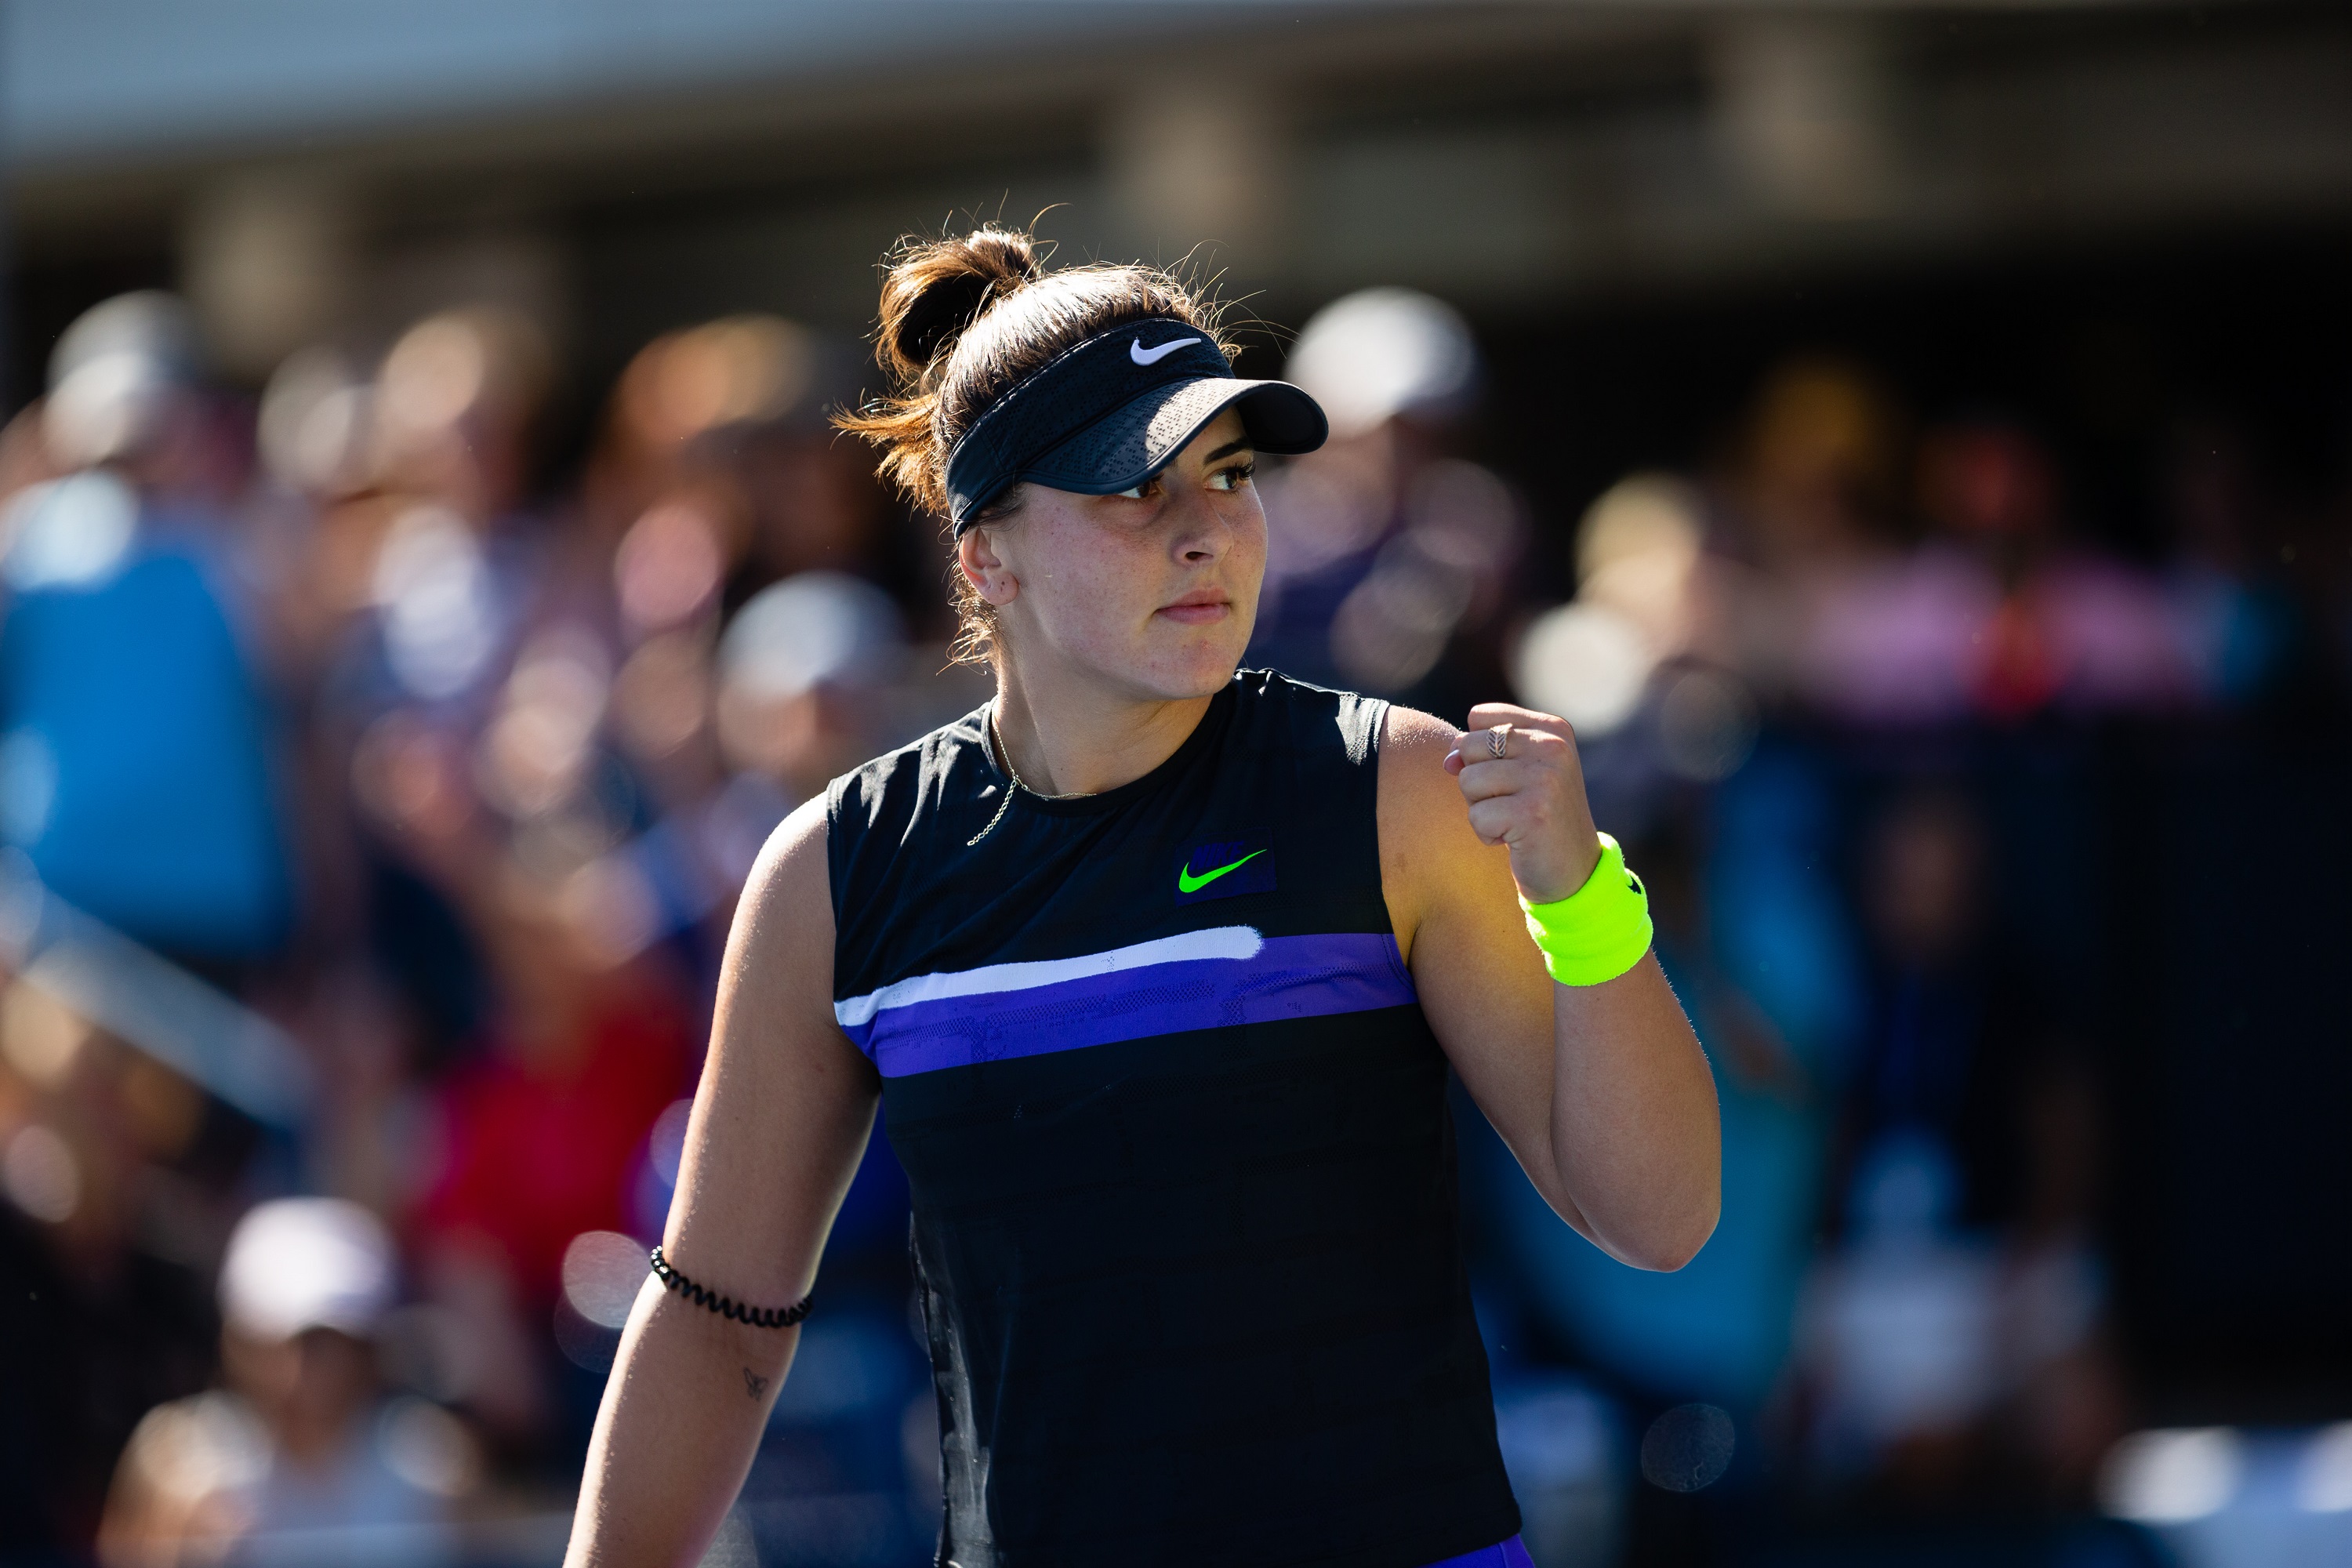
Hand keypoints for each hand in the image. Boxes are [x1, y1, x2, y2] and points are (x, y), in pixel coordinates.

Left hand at [1444, 701, 1601, 903]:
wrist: (1573, 870)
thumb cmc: (1536, 816)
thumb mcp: (1513, 773)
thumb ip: (1477, 753)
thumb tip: (1448, 761)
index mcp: (1551, 729)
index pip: (1479, 717)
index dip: (1477, 752)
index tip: (1510, 777)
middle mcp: (1553, 746)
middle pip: (1468, 746)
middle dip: (1477, 782)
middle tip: (1511, 803)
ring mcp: (1545, 778)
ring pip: (1468, 780)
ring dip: (1481, 809)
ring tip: (1513, 820)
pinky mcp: (1533, 812)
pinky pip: (1476, 816)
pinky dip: (1487, 834)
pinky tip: (1515, 839)